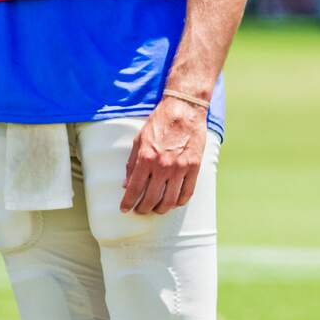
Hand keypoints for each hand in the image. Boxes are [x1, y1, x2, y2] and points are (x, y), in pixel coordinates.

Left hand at [120, 96, 206, 215]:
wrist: (184, 109)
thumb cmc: (160, 122)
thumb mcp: (139, 140)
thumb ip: (132, 163)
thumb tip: (126, 184)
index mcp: (146, 158)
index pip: (134, 189)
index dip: (128, 202)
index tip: (125, 209)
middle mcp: (162, 166)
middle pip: (151, 198)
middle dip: (143, 209)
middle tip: (140, 210)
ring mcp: (180, 168)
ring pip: (170, 200)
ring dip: (161, 209)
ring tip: (156, 209)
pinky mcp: (194, 167)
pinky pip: (187, 192)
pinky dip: (180, 202)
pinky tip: (174, 203)